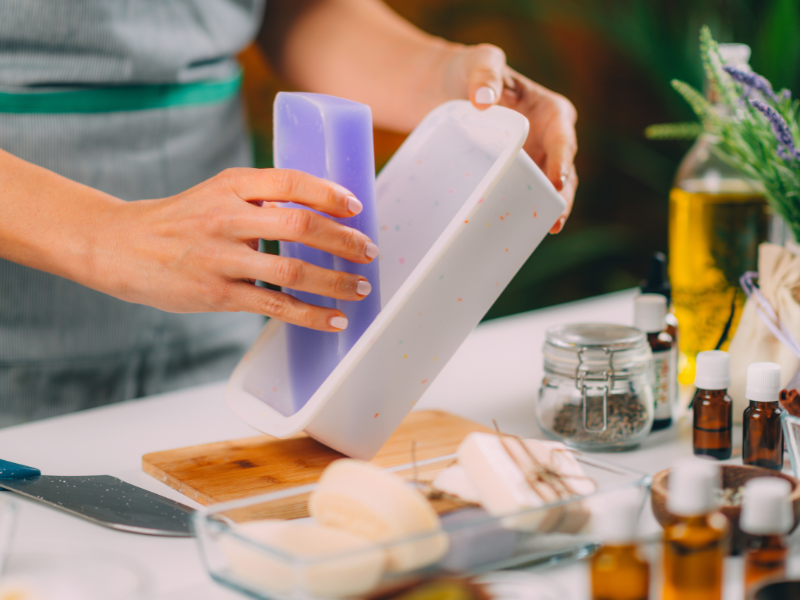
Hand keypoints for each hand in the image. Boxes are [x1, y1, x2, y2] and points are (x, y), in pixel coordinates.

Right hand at [101, 169, 376, 330]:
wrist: (122, 247)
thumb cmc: (180, 220)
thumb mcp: (215, 193)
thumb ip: (259, 198)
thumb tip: (319, 212)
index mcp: (232, 185)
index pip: (291, 181)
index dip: (330, 192)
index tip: (356, 206)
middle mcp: (228, 217)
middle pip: (300, 224)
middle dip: (344, 240)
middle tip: (369, 251)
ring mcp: (222, 257)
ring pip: (293, 268)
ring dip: (335, 281)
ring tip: (360, 287)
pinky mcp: (218, 293)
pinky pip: (275, 305)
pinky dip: (310, 314)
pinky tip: (333, 319)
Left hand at [441, 44, 577, 232]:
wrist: (446, 90)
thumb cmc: (469, 72)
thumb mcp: (480, 63)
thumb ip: (485, 76)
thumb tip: (485, 101)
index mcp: (551, 112)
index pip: (562, 140)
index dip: (562, 162)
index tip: (558, 182)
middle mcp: (549, 138)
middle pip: (563, 172)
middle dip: (562, 197)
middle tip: (555, 220)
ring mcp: (534, 159)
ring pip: (548, 190)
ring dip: (548, 210)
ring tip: (545, 230)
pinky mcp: (515, 174)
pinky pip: (524, 194)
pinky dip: (523, 210)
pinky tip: (516, 231)